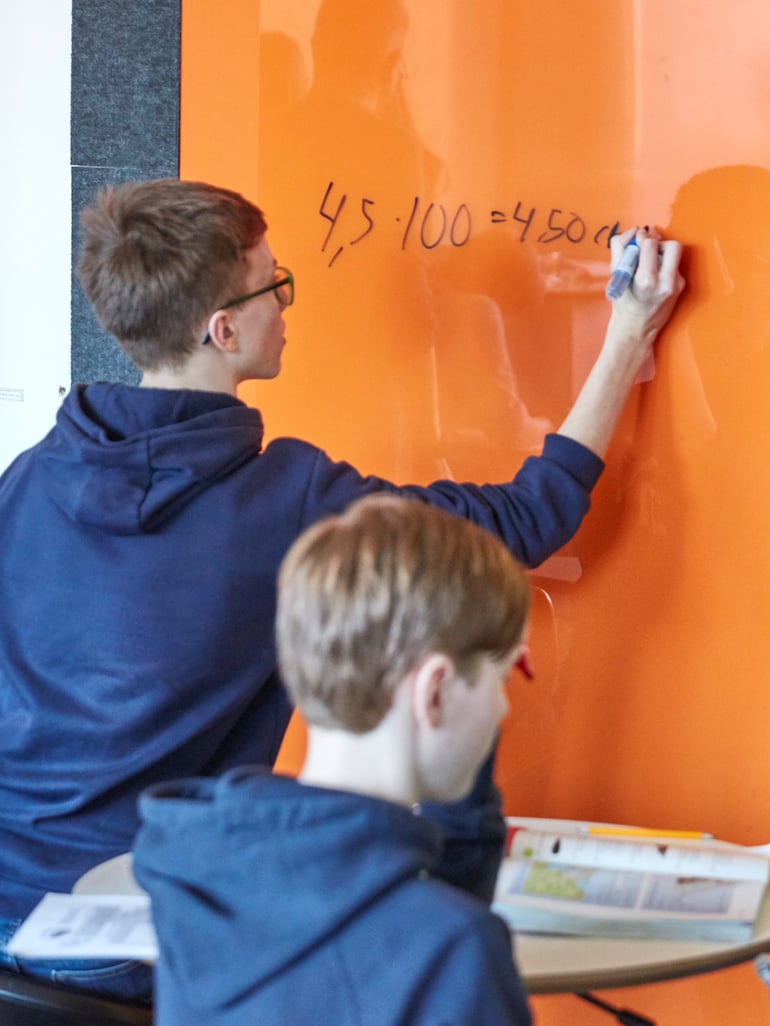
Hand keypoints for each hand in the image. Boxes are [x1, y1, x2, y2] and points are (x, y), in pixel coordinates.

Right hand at [608, 226, 684, 354]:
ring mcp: (676, 285)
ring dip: (662, 253)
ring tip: (650, 263)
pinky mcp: (681, 287)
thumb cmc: (623, 304)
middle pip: (672, 245)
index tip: (636, 240)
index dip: (642, 238)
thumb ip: (620, 249)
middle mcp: (665, 283)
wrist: (636, 330)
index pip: (650, 244)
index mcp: (646, 281)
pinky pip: (674, 266)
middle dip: (658, 243)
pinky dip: (664, 265)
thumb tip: (633, 232)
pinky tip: (655, 275)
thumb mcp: (615, 277)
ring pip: (675, 254)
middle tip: (647, 250)